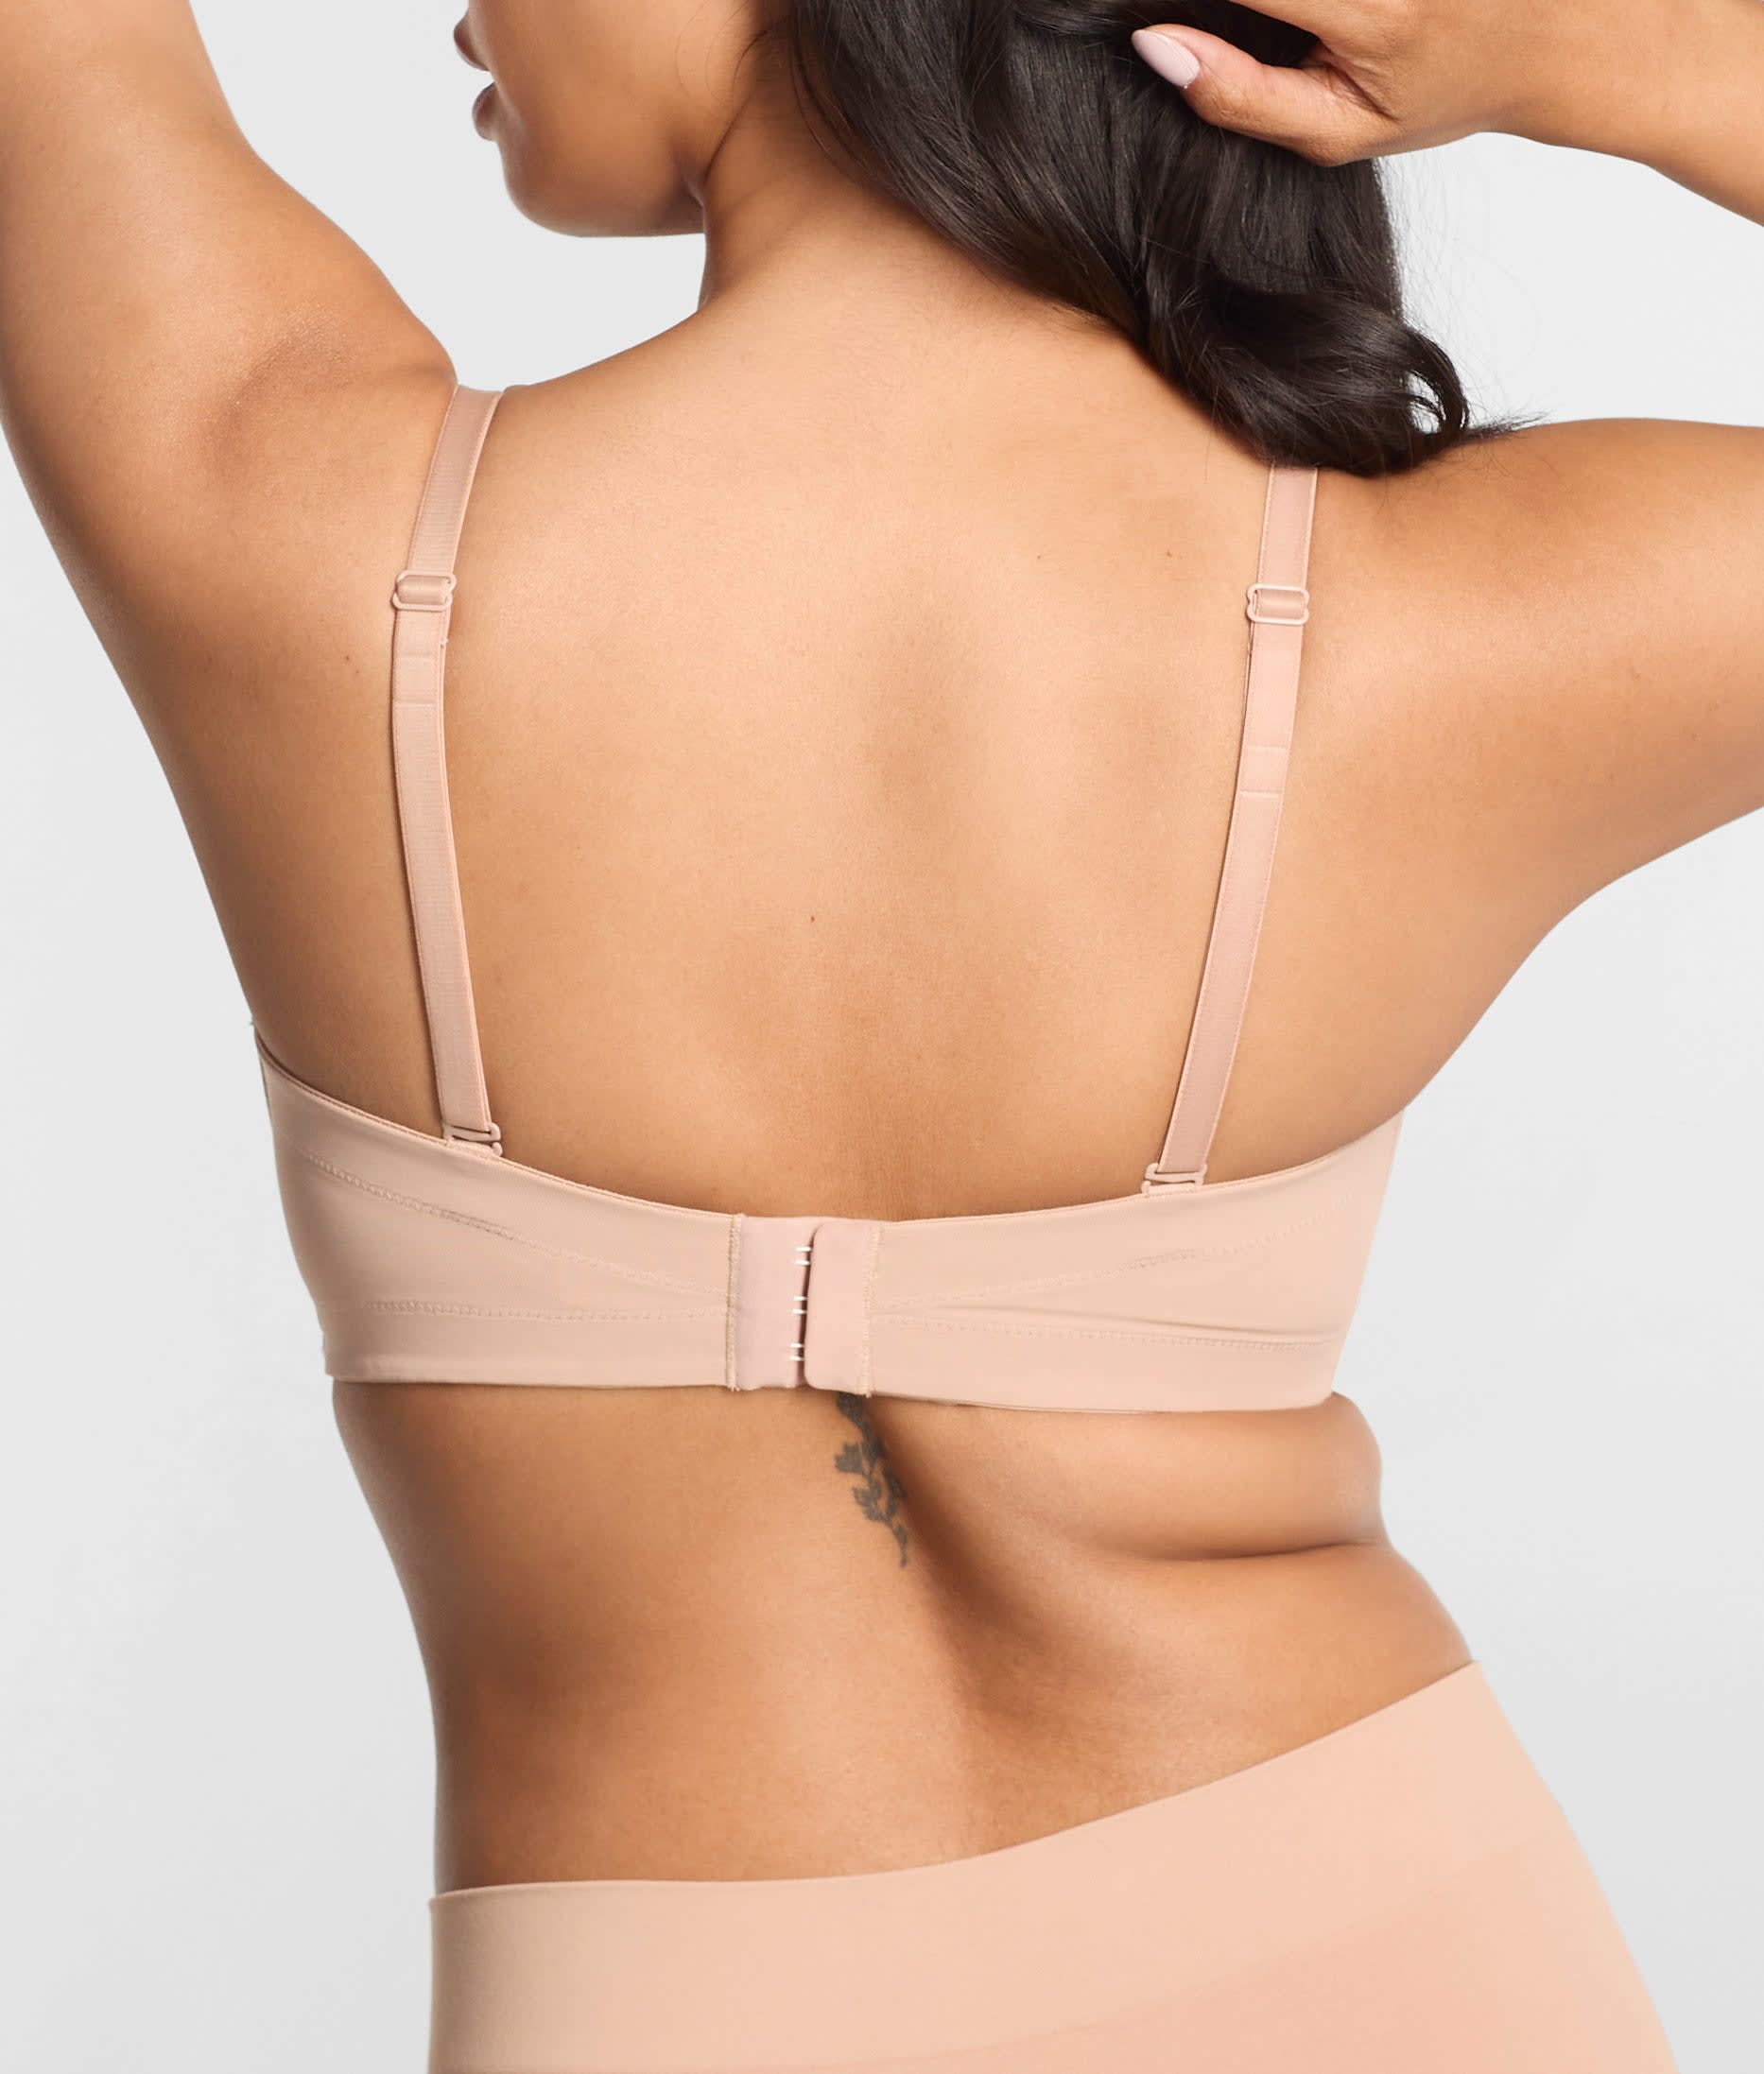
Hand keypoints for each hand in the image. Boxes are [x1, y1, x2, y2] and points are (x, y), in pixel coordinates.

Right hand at [1130, 0, 1724, 168]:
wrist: (1559, 31)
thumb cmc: (1441, 90)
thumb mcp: (1338, 129)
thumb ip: (1240, 97)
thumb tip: (1152, 45)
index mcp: (1363, 13)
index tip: (1139, 13)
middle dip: (1238, 0)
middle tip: (1230, 23)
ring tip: (1286, 19)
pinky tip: (1307, 10)